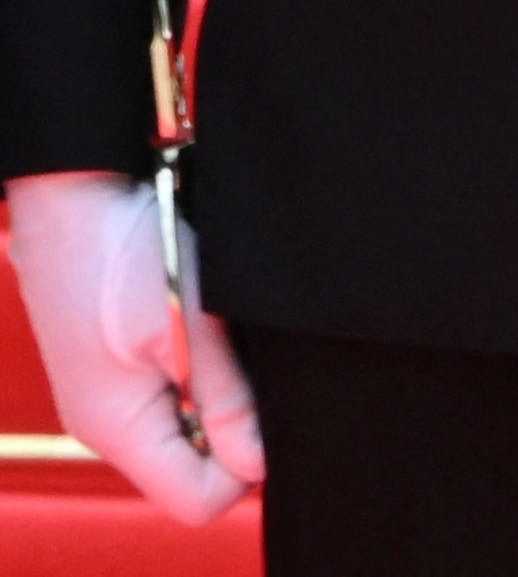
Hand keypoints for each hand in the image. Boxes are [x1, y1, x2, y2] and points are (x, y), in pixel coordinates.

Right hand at [5, 170, 259, 522]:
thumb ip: (222, 399)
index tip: (270, 414)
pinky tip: (218, 329)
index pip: (197, 500)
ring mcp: (115, 395)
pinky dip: (207, 372)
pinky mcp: (123, 364)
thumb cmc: (124, 249)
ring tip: (233, 341)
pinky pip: (179, 394)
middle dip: (238, 432)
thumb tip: (257, 466)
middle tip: (257, 370)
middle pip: (197, 469)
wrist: (74, 190)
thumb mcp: (186, 324)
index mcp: (118, 431)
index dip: (247, 468)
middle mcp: (112, 425)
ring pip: (191, 430)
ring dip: (224, 396)